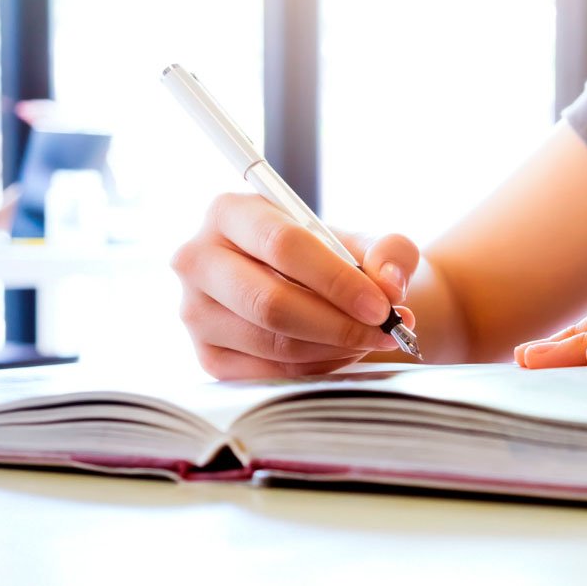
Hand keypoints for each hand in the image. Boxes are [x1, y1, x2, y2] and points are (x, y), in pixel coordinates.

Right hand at [171, 192, 419, 378]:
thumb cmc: (339, 259)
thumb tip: (389, 284)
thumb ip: (391, 252)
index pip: (282, 245)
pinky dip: (318, 368)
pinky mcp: (208, 356)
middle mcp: (198, 259)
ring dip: (334, 348)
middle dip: (338, 324)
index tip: (381, 305)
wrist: (320, 290)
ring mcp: (195, 312)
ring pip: (272, 343)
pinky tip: (342, 352)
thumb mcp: (371, 241)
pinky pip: (270, 373)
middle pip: (270, 303)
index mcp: (229, 212)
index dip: (336, 280)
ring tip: (370, 339)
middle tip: (383, 331)